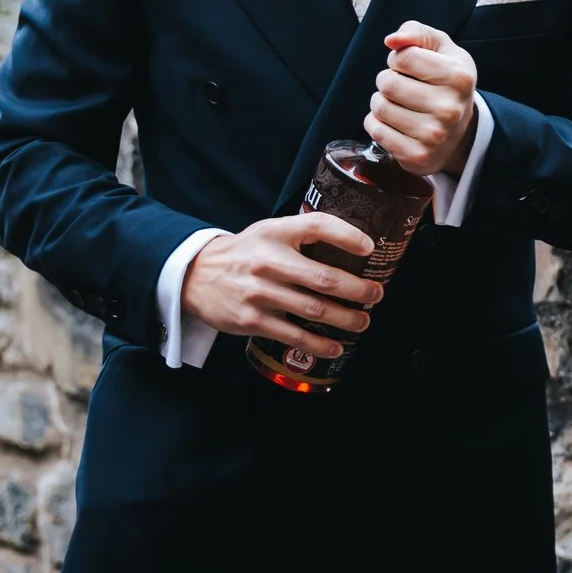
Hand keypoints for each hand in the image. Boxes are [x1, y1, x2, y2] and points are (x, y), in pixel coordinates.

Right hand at [178, 214, 380, 357]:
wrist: (195, 275)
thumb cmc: (245, 252)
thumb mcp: (271, 230)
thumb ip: (305, 231)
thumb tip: (355, 240)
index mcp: (276, 234)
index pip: (317, 226)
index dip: (347, 236)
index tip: (370, 248)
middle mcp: (268, 262)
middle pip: (324, 278)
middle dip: (357, 290)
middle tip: (376, 295)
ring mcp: (259, 293)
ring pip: (313, 310)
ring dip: (345, 319)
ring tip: (362, 322)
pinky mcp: (252, 320)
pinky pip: (293, 335)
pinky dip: (318, 344)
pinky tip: (335, 347)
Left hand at [366, 21, 478, 177]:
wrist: (460, 133)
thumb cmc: (446, 83)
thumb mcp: (442, 50)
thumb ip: (417, 33)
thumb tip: (391, 40)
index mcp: (459, 77)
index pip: (405, 56)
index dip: (398, 59)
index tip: (408, 66)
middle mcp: (450, 108)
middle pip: (388, 83)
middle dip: (387, 80)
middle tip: (400, 86)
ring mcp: (434, 135)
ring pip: (379, 107)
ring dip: (380, 101)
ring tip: (397, 104)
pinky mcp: (417, 156)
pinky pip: (375, 131)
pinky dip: (376, 123)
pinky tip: (393, 123)